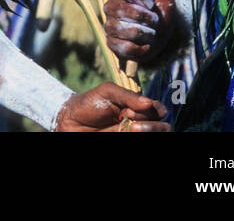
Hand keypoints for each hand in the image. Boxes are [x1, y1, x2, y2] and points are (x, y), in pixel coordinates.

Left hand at [54, 82, 169, 131]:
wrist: (70, 122)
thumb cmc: (89, 103)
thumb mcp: (107, 92)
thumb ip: (128, 96)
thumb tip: (149, 103)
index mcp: (138, 107)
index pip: (159, 110)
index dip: (151, 110)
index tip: (130, 110)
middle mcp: (140, 122)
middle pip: (164, 127)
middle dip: (152, 125)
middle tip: (132, 123)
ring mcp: (134, 133)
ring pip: (159, 134)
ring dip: (149, 131)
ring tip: (131, 129)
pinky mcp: (126, 139)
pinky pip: (144, 141)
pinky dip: (142, 136)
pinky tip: (128, 132)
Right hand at [104, 0, 176, 65]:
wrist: (164, 35)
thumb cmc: (161, 10)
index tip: (152, 4)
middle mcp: (110, 6)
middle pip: (121, 11)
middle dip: (145, 17)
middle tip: (155, 20)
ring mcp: (109, 25)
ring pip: (123, 29)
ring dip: (145, 33)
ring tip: (152, 33)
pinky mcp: (112, 43)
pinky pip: (122, 47)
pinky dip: (139, 49)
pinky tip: (146, 45)